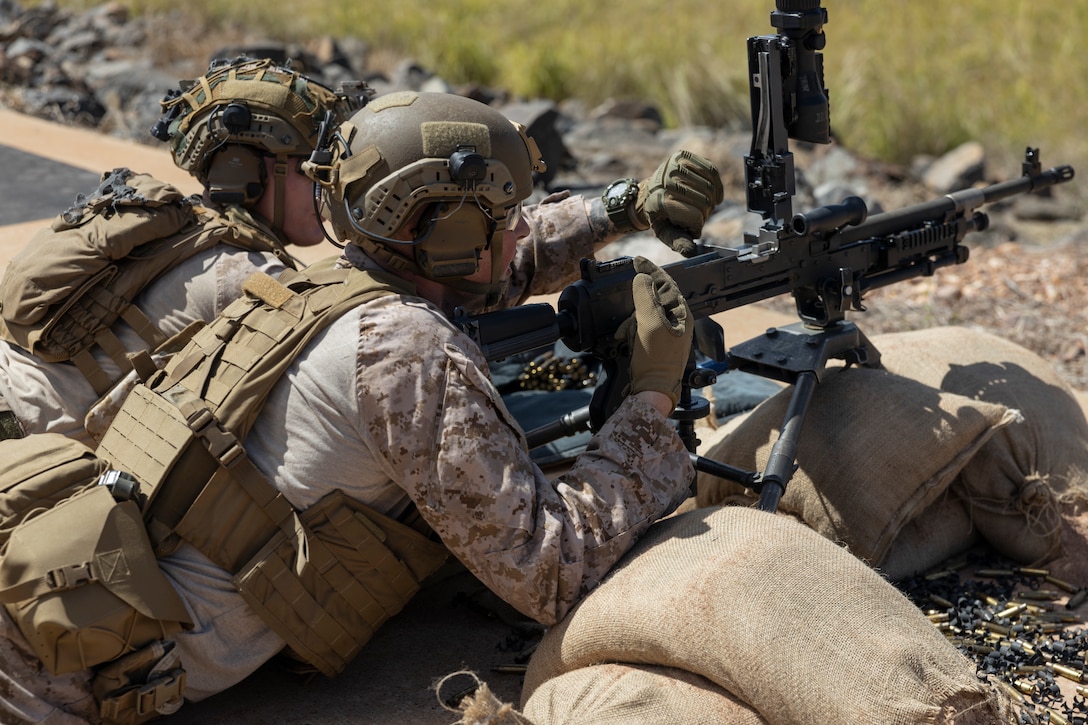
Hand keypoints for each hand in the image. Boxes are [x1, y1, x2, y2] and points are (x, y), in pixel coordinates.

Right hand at [614, 256, 692, 407]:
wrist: (652, 391)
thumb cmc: (656, 359)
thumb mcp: (650, 323)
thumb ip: (646, 297)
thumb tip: (642, 278)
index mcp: (682, 313)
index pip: (666, 283)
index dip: (650, 270)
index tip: (636, 260)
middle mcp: (676, 321)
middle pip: (651, 298)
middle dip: (637, 307)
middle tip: (632, 321)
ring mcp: (666, 333)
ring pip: (642, 313)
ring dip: (632, 323)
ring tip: (631, 338)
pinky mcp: (654, 344)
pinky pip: (638, 328)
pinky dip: (631, 333)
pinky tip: (629, 342)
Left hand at [636, 151, 724, 257]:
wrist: (648, 193)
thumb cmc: (659, 215)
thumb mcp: (665, 232)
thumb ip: (678, 242)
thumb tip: (691, 252)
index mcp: (659, 201)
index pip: (695, 216)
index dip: (698, 224)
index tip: (691, 227)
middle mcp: (665, 181)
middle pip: (704, 201)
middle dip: (705, 212)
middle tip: (697, 215)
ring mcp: (673, 166)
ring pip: (710, 187)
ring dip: (711, 200)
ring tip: (702, 205)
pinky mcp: (683, 156)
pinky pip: (711, 170)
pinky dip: (717, 184)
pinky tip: (715, 194)